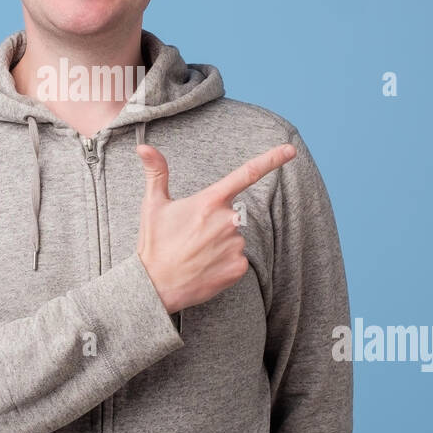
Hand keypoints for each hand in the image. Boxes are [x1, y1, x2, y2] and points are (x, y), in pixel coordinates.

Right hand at [135, 142, 295, 312]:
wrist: (155, 286)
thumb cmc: (155, 243)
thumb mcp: (153, 205)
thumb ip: (156, 172)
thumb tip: (143, 146)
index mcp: (209, 201)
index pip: (246, 174)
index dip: (271, 159)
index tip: (290, 149)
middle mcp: (227, 221)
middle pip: (233, 214)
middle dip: (216, 222)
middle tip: (191, 236)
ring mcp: (235, 245)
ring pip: (236, 237)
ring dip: (221, 243)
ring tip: (196, 253)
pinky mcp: (238, 268)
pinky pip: (238, 258)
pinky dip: (225, 261)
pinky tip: (205, 266)